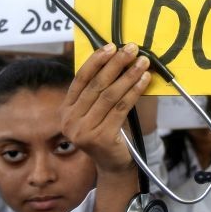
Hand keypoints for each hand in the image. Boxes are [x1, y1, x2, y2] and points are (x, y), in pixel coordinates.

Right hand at [60, 43, 150, 175]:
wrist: (113, 165)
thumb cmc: (108, 133)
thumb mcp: (96, 111)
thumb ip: (99, 91)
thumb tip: (118, 58)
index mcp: (66, 110)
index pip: (80, 79)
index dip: (96, 60)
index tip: (111, 46)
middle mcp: (70, 121)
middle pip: (96, 85)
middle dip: (116, 64)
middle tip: (131, 50)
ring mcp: (83, 131)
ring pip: (110, 95)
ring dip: (128, 75)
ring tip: (142, 63)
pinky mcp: (100, 138)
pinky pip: (121, 108)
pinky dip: (134, 91)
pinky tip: (144, 80)